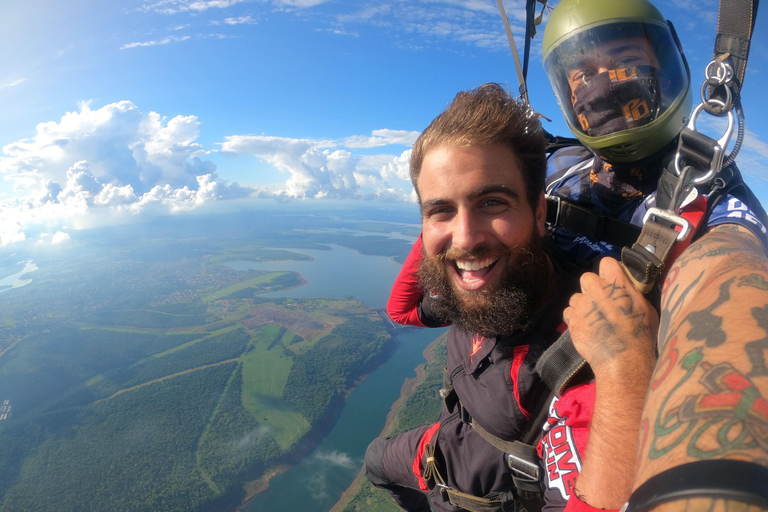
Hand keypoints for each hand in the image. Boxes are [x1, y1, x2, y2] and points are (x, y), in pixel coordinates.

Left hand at [563, 257, 658, 378]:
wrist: (623, 361)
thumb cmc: (641, 337)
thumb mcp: (647, 310)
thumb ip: (633, 295)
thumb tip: (629, 290)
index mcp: (618, 284)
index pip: (606, 262)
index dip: (608, 271)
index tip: (612, 281)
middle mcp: (597, 290)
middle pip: (586, 277)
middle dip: (592, 288)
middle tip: (600, 302)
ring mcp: (582, 304)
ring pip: (576, 297)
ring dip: (583, 305)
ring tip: (593, 319)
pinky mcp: (571, 319)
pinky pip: (569, 312)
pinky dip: (575, 318)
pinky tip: (585, 328)